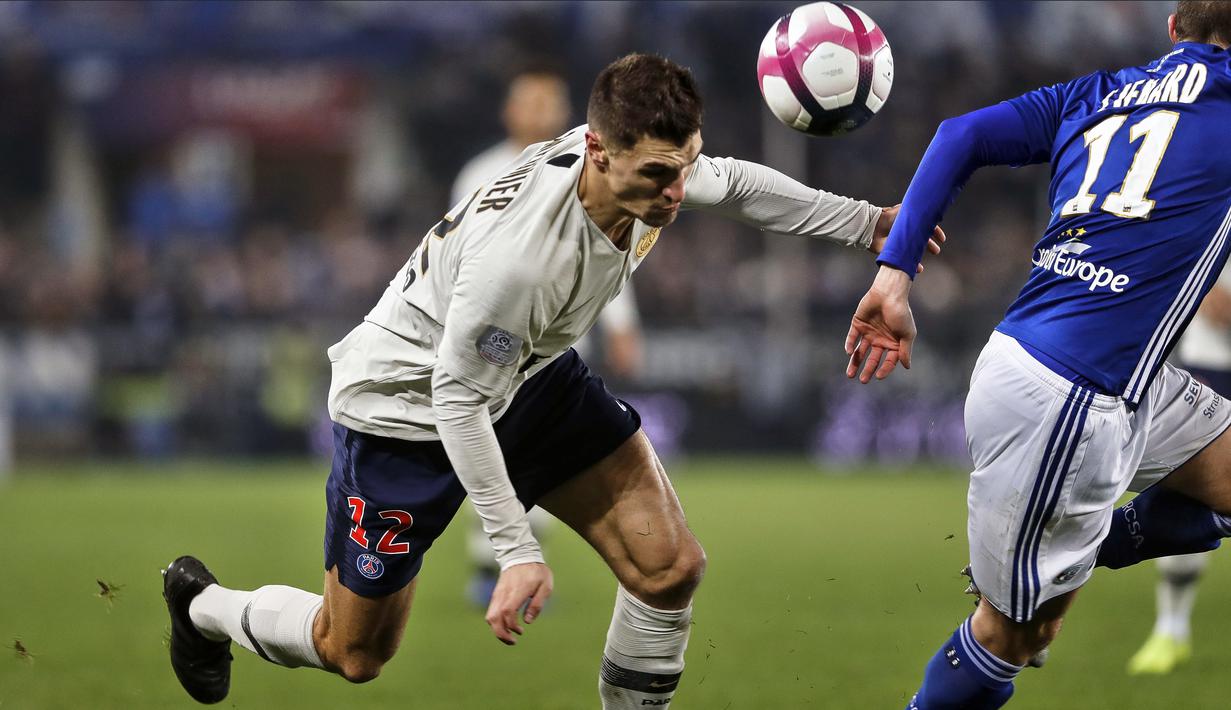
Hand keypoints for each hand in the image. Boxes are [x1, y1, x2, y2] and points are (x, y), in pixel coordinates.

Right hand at [486, 561, 552, 644]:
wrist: (520, 555)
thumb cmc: (536, 571)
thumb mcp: (545, 586)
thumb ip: (537, 604)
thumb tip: (527, 621)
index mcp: (518, 590)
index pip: (508, 611)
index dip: (512, 625)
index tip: (521, 630)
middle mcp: (504, 593)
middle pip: (494, 618)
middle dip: (501, 634)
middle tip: (512, 641)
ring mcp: (498, 594)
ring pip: (490, 616)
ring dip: (497, 630)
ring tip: (510, 636)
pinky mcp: (496, 595)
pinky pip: (491, 612)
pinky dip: (496, 623)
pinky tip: (506, 626)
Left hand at [845, 266, 916, 382]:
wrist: (889, 292)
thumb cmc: (901, 312)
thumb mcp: (907, 333)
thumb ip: (905, 350)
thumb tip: (907, 367)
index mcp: (893, 343)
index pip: (889, 361)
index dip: (884, 369)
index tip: (879, 377)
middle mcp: (880, 340)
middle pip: (873, 358)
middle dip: (868, 370)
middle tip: (863, 380)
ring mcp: (868, 332)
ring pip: (860, 351)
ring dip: (855, 362)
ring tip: (850, 375)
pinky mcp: (858, 324)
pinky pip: (852, 337)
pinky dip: (849, 344)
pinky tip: (849, 353)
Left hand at [867, 204, 945, 273]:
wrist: (873, 226)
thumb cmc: (888, 217)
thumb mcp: (905, 211)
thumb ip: (916, 210)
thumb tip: (930, 210)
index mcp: (910, 222)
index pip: (925, 227)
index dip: (935, 232)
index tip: (942, 239)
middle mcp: (905, 232)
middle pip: (921, 240)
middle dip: (930, 246)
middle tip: (936, 251)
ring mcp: (899, 242)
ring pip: (913, 250)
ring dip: (919, 257)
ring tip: (922, 266)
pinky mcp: (891, 251)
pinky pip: (903, 259)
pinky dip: (910, 264)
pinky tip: (917, 269)